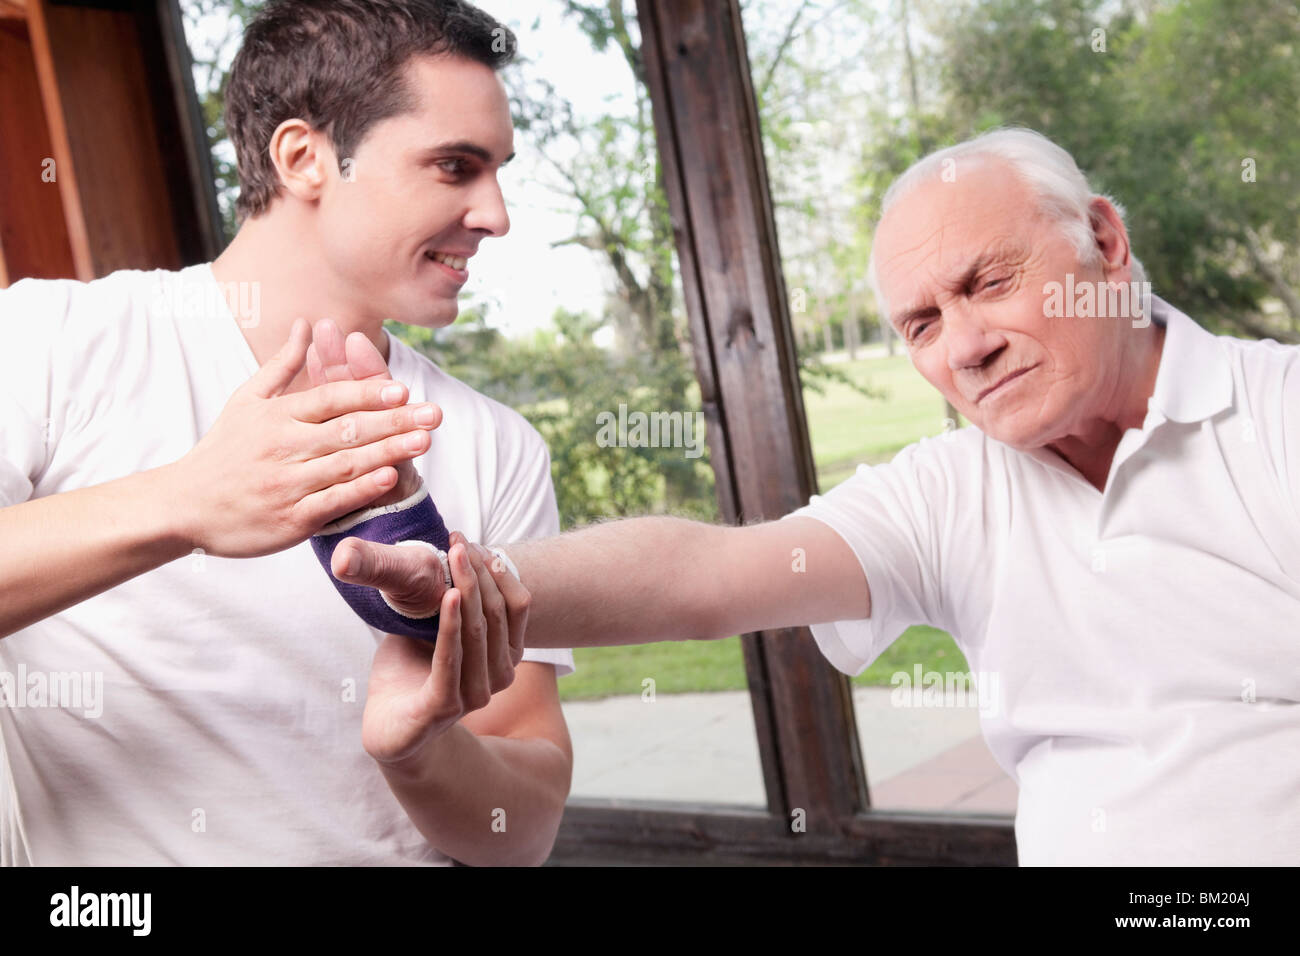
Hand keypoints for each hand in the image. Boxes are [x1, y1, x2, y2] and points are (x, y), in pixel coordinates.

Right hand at [171, 318, 439, 557]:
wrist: (183, 506)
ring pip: (345, 465)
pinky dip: (362, 490)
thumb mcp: (246, 400)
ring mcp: (287, 484)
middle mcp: (283, 447)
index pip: (329, 399)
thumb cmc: (223, 450)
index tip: (402, 388)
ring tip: (424, 442)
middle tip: (433, 414)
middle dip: (394, 421)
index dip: (366, 393)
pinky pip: (332, 502)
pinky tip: (391, 478)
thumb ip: (283, 364)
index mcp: (277, 416)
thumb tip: (307, 323)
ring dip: (388, 452)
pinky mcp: (290, 520)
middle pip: (347, 430)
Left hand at [360, 533, 530, 765]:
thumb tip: (457, 553)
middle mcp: (500, 676)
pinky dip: (450, 623)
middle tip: (458, 540)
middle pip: (498, 613)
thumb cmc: (414, 673)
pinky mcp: (445, 705)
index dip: (501, 571)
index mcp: (506, 657)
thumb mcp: (436, 628)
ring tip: (453, 556)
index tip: (476, 543)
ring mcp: (475, 693)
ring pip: (479, 630)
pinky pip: (452, 656)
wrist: (388, 729)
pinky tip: (447, 594)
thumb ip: (452, 600)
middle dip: (479, 571)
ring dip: (466, 587)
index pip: (518, 606)